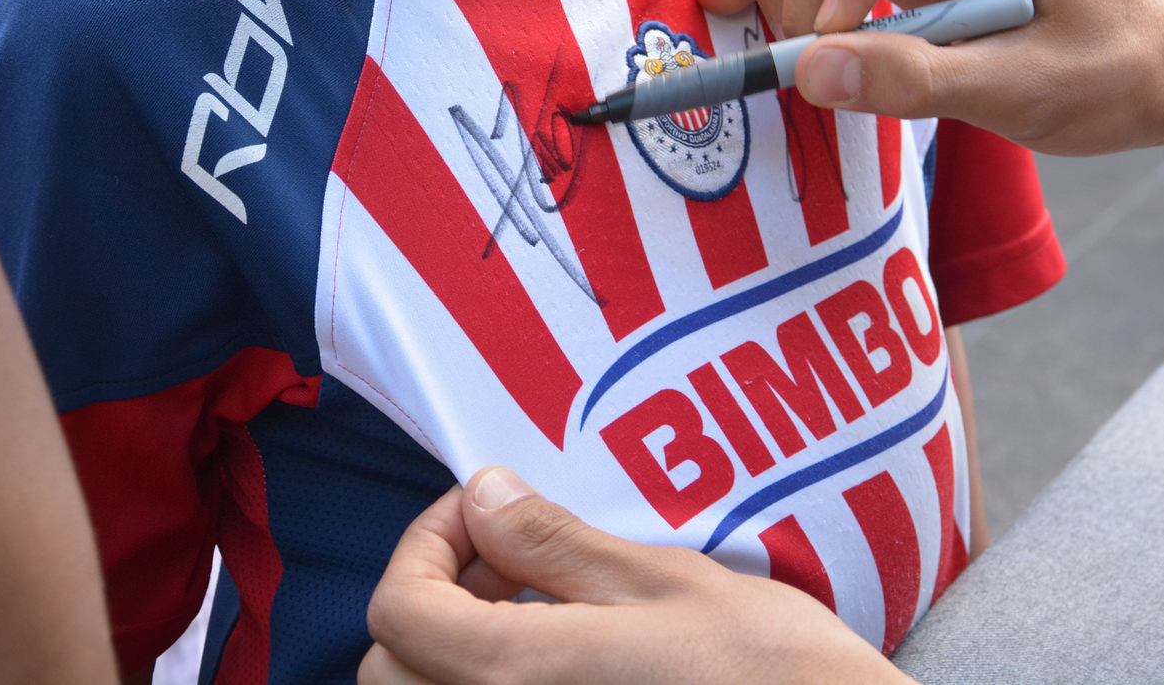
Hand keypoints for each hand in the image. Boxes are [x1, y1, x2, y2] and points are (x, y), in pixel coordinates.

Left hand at [360, 467, 907, 684]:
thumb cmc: (771, 670)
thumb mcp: (667, 582)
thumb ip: (557, 546)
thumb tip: (482, 497)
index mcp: (523, 676)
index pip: (400, 612)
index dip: (426, 544)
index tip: (484, 510)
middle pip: (392, 671)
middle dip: (432, 599)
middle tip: (509, 561)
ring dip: (456, 651)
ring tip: (539, 613)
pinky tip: (563, 662)